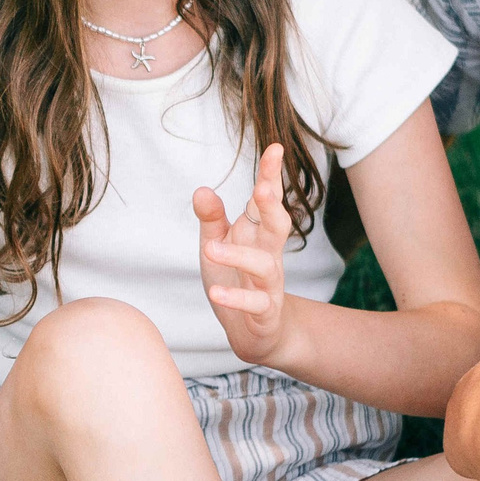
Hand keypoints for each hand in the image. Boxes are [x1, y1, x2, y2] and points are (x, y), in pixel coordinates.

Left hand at [195, 143, 294, 366]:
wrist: (255, 332)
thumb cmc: (235, 280)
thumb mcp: (217, 244)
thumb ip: (211, 219)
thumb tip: (201, 189)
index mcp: (257, 233)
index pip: (265, 200)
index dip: (271, 175)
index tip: (275, 148)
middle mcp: (268, 254)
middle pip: (277, 225)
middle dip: (271, 206)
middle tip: (262, 188)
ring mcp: (269, 283)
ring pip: (263, 265)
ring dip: (239, 256)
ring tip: (211, 249)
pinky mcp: (265, 311)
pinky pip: (255, 303)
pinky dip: (236, 298)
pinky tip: (215, 292)